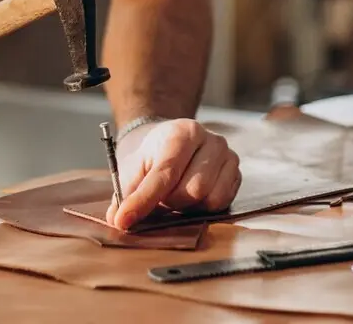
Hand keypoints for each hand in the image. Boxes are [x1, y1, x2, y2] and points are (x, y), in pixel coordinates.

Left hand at [106, 118, 240, 229]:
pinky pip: (222, 203)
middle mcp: (211, 140)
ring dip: (187, 207)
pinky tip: (192, 198)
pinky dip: (203, 208)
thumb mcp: (134, 167)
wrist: (176, 141)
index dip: (143, 200)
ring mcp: (228, 156)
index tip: (124, 220)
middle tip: (160, 198)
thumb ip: (124, 192)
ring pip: (209, 199)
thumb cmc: (155, 155)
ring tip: (176, 196)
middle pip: (191, 190)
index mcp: (182, 131)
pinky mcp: (237, 173)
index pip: (164, 173)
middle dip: (170, 202)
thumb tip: (115, 218)